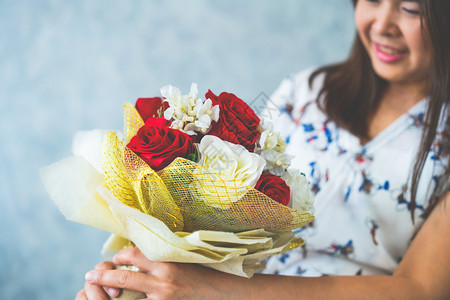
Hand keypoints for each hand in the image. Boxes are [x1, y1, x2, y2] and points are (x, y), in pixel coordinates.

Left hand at [82, 247, 243, 299]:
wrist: (224, 294)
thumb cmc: (205, 272)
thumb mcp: (184, 257)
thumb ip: (162, 253)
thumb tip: (141, 248)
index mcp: (168, 261)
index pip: (133, 254)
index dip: (120, 255)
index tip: (116, 258)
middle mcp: (163, 280)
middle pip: (124, 277)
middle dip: (104, 276)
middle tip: (89, 275)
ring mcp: (163, 299)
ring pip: (128, 297)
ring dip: (111, 292)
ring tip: (98, 290)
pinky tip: (123, 299)